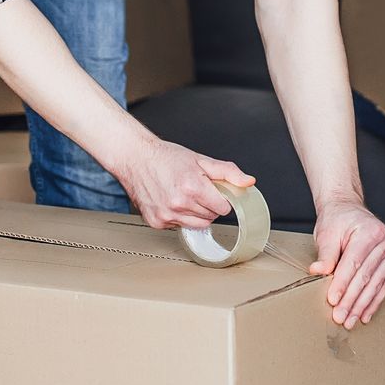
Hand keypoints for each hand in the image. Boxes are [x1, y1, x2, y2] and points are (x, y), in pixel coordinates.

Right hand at [113, 138, 253, 230]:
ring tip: (185, 195)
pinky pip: (179, 226)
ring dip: (196, 213)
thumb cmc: (166, 157)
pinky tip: (172, 201)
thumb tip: (248, 182)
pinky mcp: (157, 222)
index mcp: (193, 187)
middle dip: (209, 205)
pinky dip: (180, 217)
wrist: (135, 158)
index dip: (221, 199)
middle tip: (196, 189)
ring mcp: (167, 215)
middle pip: (211, 217)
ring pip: (197, 225)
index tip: (213, 191)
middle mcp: (179, 204)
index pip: (223, 208)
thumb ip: (228, 172)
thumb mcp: (201, 160)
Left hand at [311, 198, 384, 327]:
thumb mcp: (327, 233)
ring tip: (352, 320)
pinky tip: (365, 314)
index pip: (354, 263)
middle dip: (352, 300)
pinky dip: (374, 301)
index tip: (333, 301)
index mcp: (369, 232)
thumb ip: (325, 254)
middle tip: (341, 317)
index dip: (342, 284)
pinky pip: (384, 284)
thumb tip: (318, 271)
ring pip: (376, 284)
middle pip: (366, 276)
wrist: (348, 209)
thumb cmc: (337, 220)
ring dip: (363, 305)